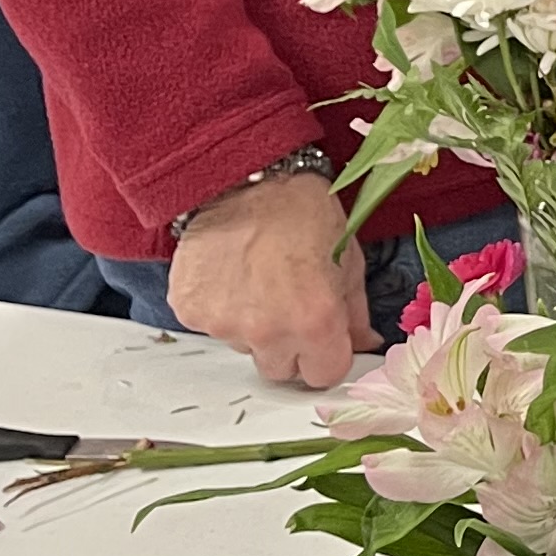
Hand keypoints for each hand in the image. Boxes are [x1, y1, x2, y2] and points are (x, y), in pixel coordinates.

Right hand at [165, 169, 370, 388]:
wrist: (247, 179)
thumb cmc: (302, 213)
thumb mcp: (347, 261)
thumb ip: (356, 313)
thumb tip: (364, 343)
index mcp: (315, 323)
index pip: (323, 376)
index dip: (325, 356)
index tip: (322, 338)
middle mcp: (268, 332)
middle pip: (280, 370)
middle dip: (288, 347)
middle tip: (288, 305)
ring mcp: (224, 323)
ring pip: (244, 346)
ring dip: (252, 326)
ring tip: (258, 280)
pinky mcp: (190, 310)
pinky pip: (211, 325)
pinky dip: (221, 307)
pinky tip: (231, 275)